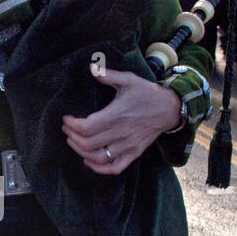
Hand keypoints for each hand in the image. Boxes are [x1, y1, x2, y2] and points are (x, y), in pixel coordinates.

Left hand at [62, 65, 181, 174]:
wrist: (169, 108)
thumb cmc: (147, 93)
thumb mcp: (129, 80)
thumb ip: (108, 75)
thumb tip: (92, 67)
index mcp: (116, 115)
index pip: (86, 127)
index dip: (72, 125)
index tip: (66, 119)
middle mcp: (120, 133)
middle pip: (88, 144)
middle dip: (72, 137)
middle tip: (67, 129)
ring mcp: (128, 146)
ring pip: (98, 158)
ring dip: (81, 152)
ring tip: (74, 142)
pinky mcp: (134, 153)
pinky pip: (115, 168)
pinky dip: (99, 168)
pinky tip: (89, 161)